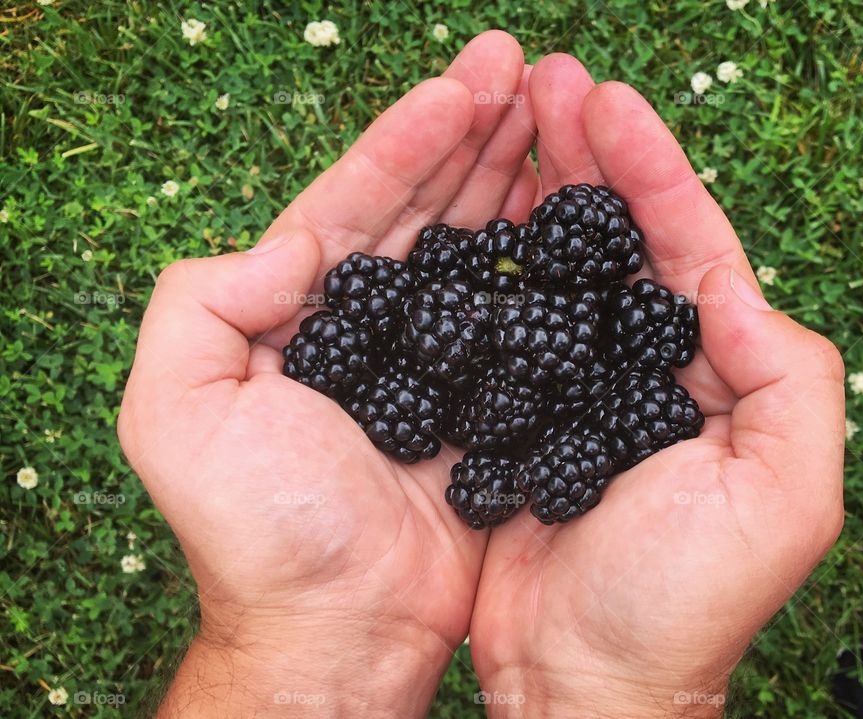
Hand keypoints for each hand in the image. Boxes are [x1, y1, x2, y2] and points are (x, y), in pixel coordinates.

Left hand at [118, 31, 535, 716]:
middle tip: (525, 71)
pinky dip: (541, 264)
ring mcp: (428, 362)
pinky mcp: (480, 402)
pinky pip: (515, 317)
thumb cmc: (260, 531)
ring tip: (553, 115)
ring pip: (473, 248)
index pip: (355, 201)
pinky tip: (570, 215)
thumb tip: (297, 243)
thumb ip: (206, 300)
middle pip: (422, 208)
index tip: (465, 83)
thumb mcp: (177, 408)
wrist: (341, 625)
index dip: (408, 137)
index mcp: (295, 313)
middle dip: (471, 134)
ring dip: (510, 178)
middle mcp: (365, 326)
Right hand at [469, 55, 845, 717]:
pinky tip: (483, 219)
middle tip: (549, 83)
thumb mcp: (780, 497)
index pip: (691, 247)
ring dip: (547, 190)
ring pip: (571, 269)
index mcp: (723, 374)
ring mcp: (589, 386)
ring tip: (514, 122)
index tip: (607, 103)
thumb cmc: (679, 603)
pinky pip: (518, 321)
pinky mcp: (529, 412)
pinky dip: (504, 265)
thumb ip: (787, 377)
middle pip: (629, 240)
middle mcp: (659, 369)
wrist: (583, 675)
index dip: (654, 171)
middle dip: (595, 156)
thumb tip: (726, 280)